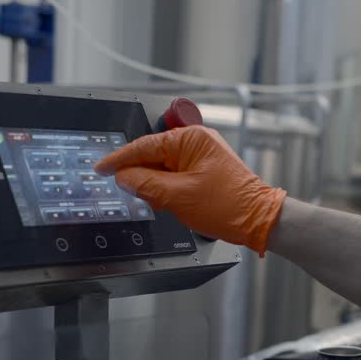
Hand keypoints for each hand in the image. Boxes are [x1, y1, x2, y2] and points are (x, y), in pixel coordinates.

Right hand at [95, 125, 286, 255]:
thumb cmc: (229, 205)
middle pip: (153, 156)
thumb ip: (145, 184)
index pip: (144, 145)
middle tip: (130, 193)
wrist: (259, 220)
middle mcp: (196, 142)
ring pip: (163, 169)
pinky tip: (171, 204)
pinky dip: (167, 190)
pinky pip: (175, 177)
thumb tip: (124, 177)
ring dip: (156, 187)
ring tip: (166, 203)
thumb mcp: (178, 196)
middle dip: (141, 176)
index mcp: (190, 139)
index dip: (119, 159)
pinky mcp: (204, 171)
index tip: (101, 167)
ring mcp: (201, 156)